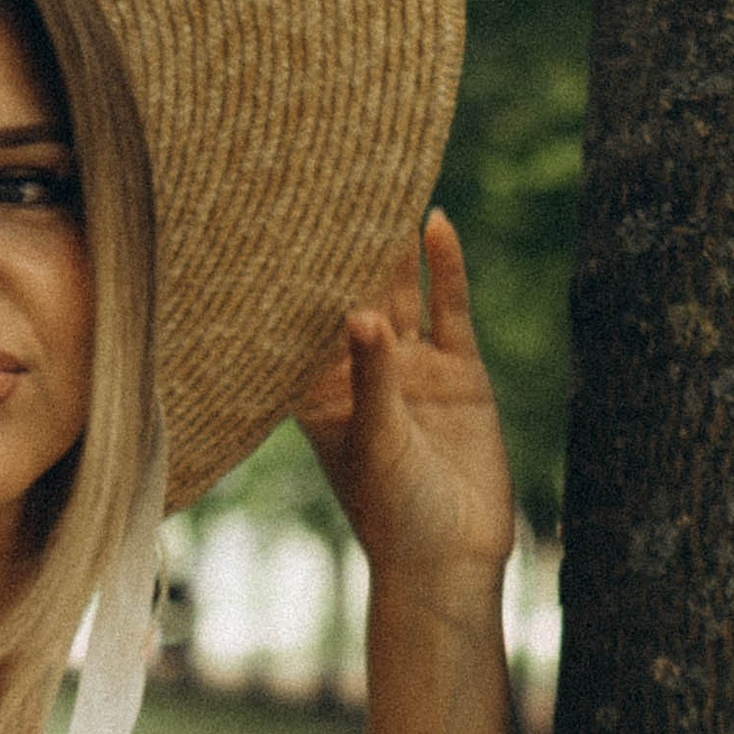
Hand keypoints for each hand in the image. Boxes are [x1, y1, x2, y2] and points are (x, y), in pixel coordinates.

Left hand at [292, 208, 514, 594]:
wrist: (453, 560)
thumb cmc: (394, 515)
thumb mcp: (376, 445)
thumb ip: (372, 378)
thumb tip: (361, 312)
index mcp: (319, 391)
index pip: (299, 318)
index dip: (290, 269)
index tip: (274, 212)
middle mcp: (361, 370)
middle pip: (349, 291)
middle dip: (339, 240)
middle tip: (327, 173)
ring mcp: (411, 368)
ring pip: (399, 291)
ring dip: (391, 243)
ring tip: (383, 178)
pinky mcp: (458, 373)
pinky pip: (449, 309)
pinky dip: (444, 268)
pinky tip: (436, 223)